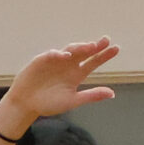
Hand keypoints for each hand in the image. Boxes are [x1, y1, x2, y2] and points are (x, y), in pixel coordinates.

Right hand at [0, 37, 118, 131]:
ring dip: (80, 48)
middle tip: (106, 40)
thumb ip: (91, 96)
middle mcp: (68, 65)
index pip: (93, 62)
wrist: (27, 104)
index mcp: (77, 75)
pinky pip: (51, 55)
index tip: (116, 48)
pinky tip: (66, 56)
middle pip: (84, 53)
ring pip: (70, 51)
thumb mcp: (73, 101)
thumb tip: (112, 93)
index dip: (104, 55)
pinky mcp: (41, 61)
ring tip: (91, 46)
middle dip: (95, 46)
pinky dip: (58, 55)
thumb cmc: (49, 103)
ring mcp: (55, 62)